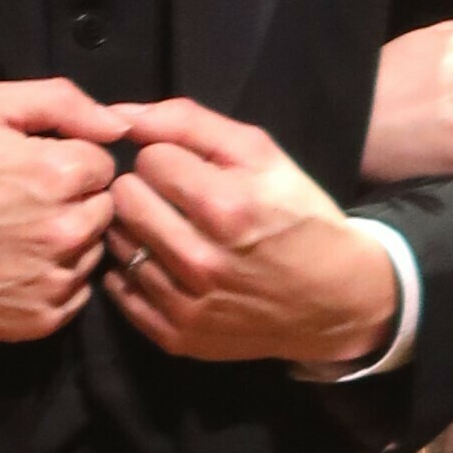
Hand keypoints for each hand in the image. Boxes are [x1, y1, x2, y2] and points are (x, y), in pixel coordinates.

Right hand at [0, 77, 122, 339]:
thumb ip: (63, 102)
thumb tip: (120, 126)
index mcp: (60, 175)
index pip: (102, 165)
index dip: (67, 161)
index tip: (31, 168)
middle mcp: (66, 233)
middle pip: (103, 211)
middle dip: (74, 201)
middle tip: (22, 202)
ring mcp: (53, 282)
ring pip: (91, 255)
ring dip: (67, 243)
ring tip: (14, 235)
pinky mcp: (38, 321)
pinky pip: (74, 297)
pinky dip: (53, 282)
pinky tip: (14, 267)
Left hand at [104, 96, 401, 370]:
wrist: (335, 300)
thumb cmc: (298, 217)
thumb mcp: (261, 153)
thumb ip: (188, 122)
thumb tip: (120, 116)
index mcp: (225, 207)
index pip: (149, 160)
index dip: (167, 158)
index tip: (188, 171)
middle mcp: (201, 261)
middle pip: (124, 201)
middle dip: (143, 189)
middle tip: (172, 199)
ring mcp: (187, 305)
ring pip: (117, 244)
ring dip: (136, 230)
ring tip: (170, 230)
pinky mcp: (177, 336)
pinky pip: (119, 291)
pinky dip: (132, 272)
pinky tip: (163, 264)